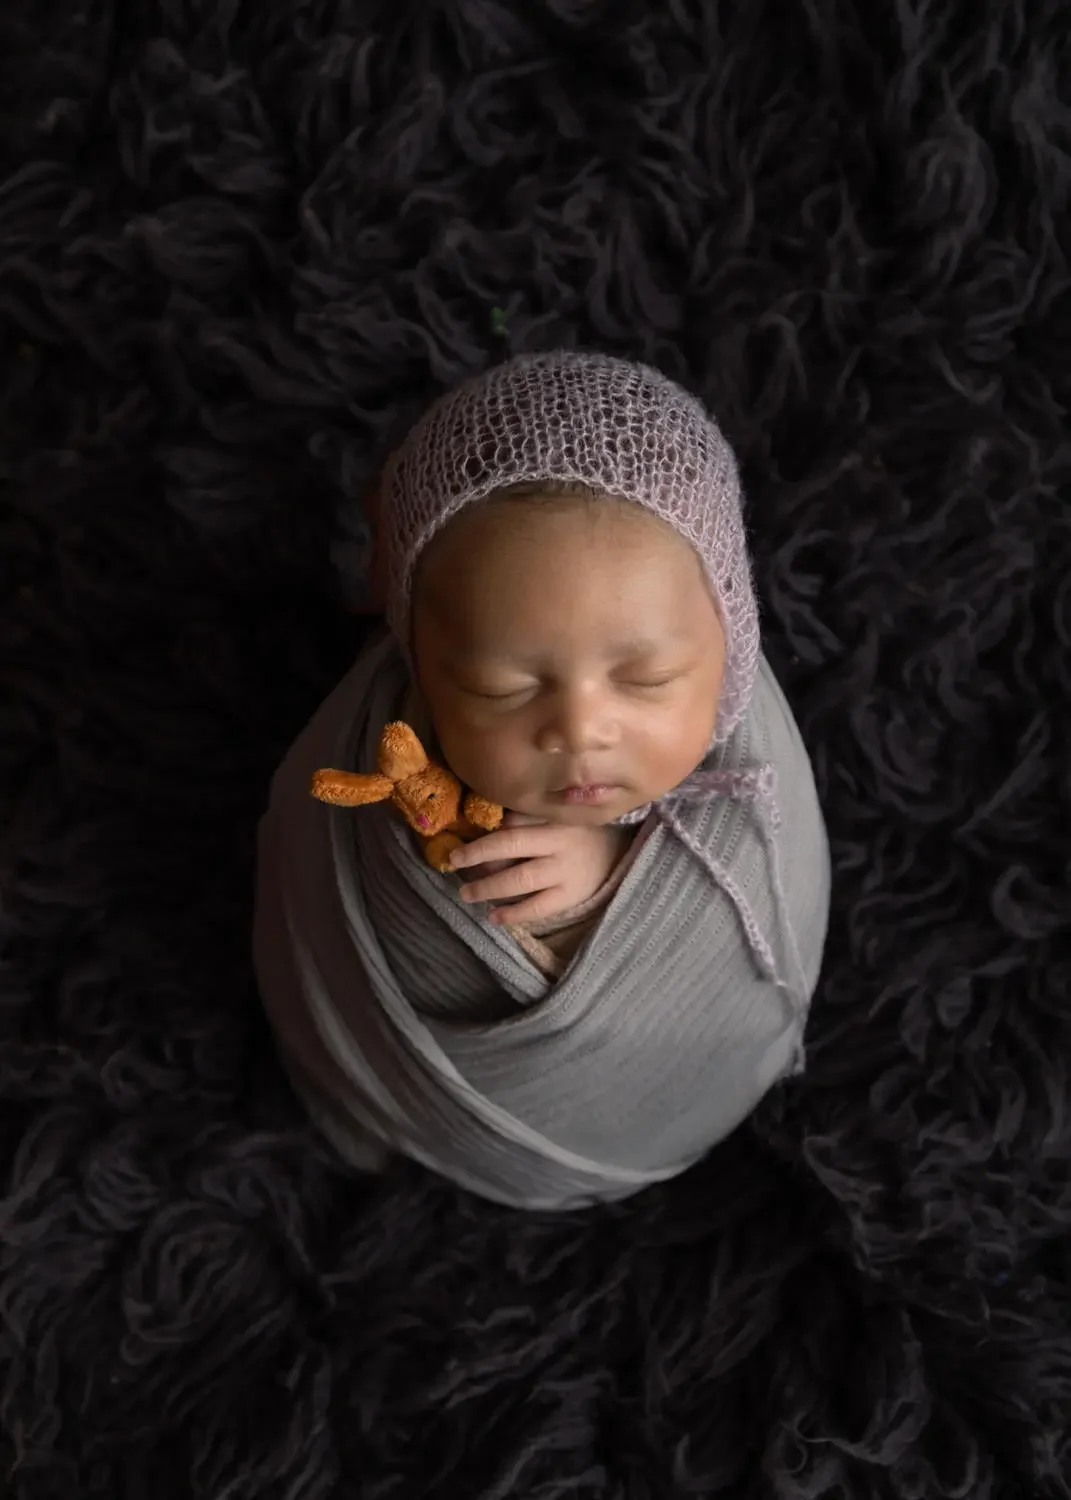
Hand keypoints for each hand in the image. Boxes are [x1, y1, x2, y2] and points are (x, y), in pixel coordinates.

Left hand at [449, 812, 631, 925]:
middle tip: (454, 860)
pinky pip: (538, 907)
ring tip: (467, 894)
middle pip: (512, 845)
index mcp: (553, 817)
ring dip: (489, 887)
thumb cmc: (576, 833)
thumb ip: (527, 817)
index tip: (460, 840)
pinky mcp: (571, 896)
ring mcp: (565, 871)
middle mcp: (559, 842)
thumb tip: (488, 825)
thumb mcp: (556, 816)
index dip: (485, 831)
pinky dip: (514, 913)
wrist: (616, 856)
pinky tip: (494, 917)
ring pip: (521, 879)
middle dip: (478, 853)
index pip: (513, 821)